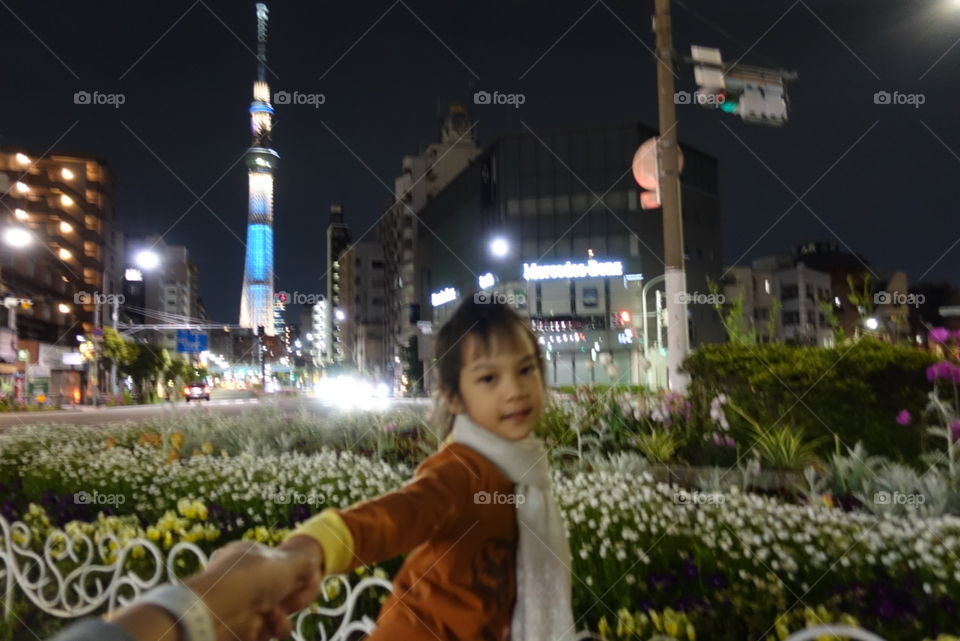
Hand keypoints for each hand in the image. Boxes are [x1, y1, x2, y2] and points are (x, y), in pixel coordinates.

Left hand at [185, 540, 321, 640]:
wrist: (215, 612)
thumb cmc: (252, 579)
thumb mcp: (288, 561)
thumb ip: (305, 563)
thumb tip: (312, 569)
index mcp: (248, 555)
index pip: (278, 565)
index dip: (293, 577)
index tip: (300, 585)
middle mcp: (240, 577)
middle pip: (275, 593)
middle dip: (287, 603)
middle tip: (288, 607)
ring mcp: (234, 603)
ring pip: (267, 615)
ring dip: (278, 622)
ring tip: (276, 623)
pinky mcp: (231, 627)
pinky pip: (256, 632)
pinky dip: (263, 634)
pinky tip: (263, 632)